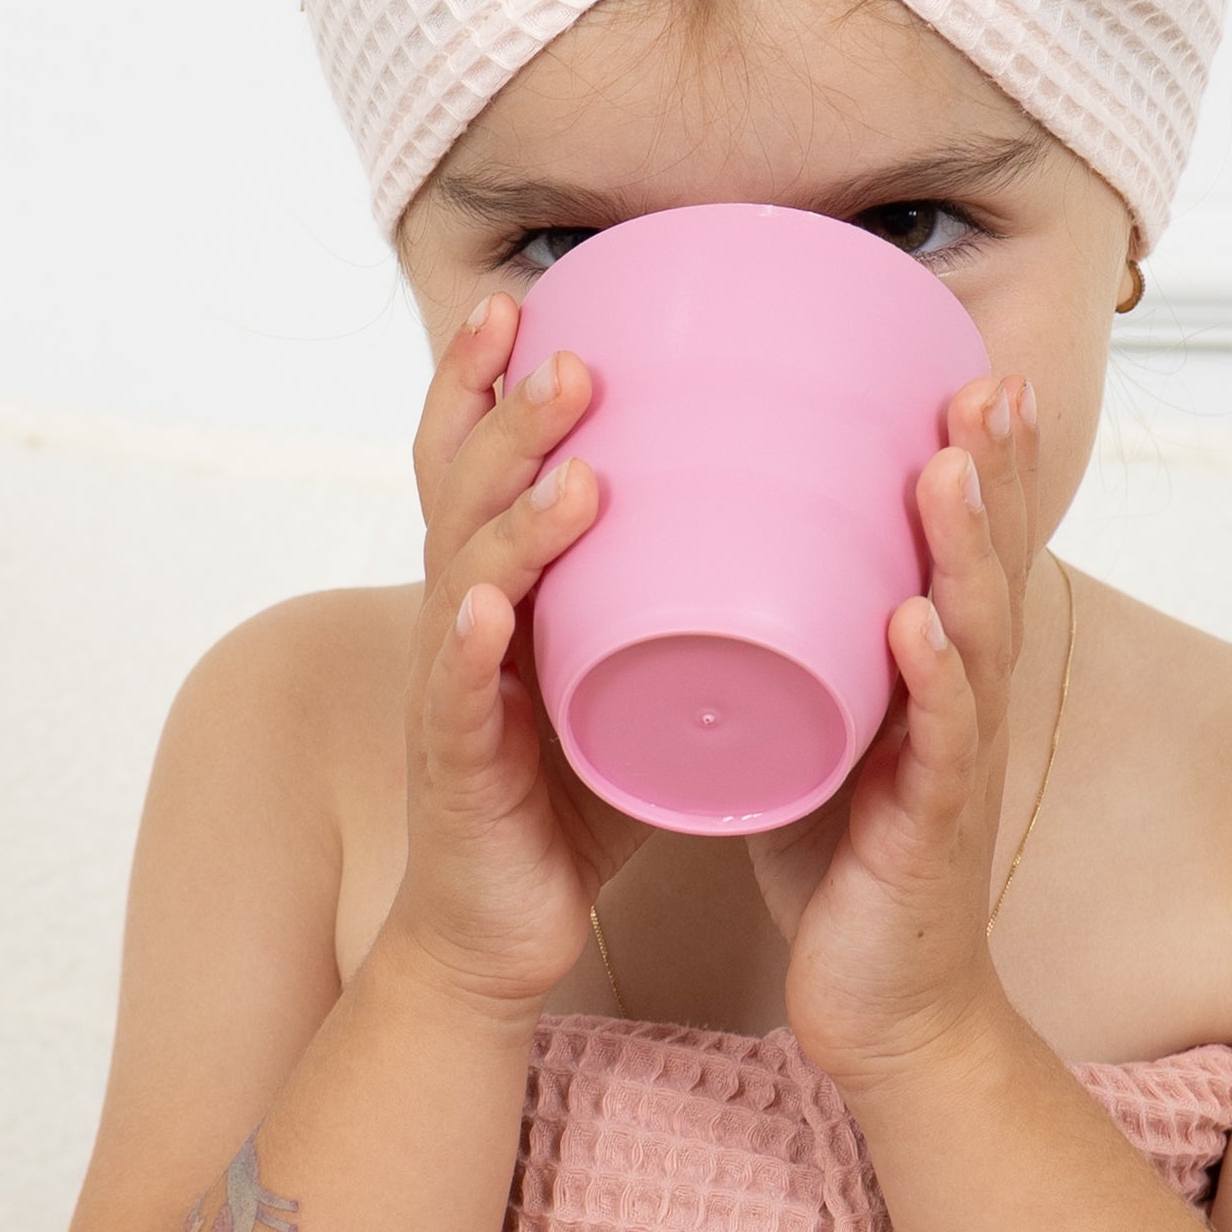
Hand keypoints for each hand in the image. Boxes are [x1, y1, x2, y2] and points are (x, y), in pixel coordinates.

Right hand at [374, 295, 621, 1023]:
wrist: (500, 930)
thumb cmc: (568, 796)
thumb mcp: (620, 670)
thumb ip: (668, 594)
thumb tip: (782, 511)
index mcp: (493, 592)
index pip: (469, 461)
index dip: (480, 381)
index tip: (523, 300)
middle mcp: (457, 624)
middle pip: (463, 493)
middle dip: (511, 418)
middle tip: (570, 358)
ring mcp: (450, 694)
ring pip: (463, 578)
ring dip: (513, 516)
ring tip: (572, 469)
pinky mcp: (458, 772)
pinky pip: (458, 702)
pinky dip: (470, 653)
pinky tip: (486, 615)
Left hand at [759, 368, 1042, 1092]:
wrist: (886, 1014)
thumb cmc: (847, 870)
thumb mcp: (825, 731)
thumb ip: (799, 651)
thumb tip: (722, 556)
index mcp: (936, 678)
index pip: (967, 553)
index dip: (980, 465)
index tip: (973, 370)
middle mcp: (961, 708)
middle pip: (990, 570)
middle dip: (991, 473)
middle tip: (986, 382)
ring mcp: (953, 768)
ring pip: (975, 639)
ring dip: (962, 550)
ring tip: (945, 467)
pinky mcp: (927, 835)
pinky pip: (937, 748)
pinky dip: (932, 683)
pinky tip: (919, 627)